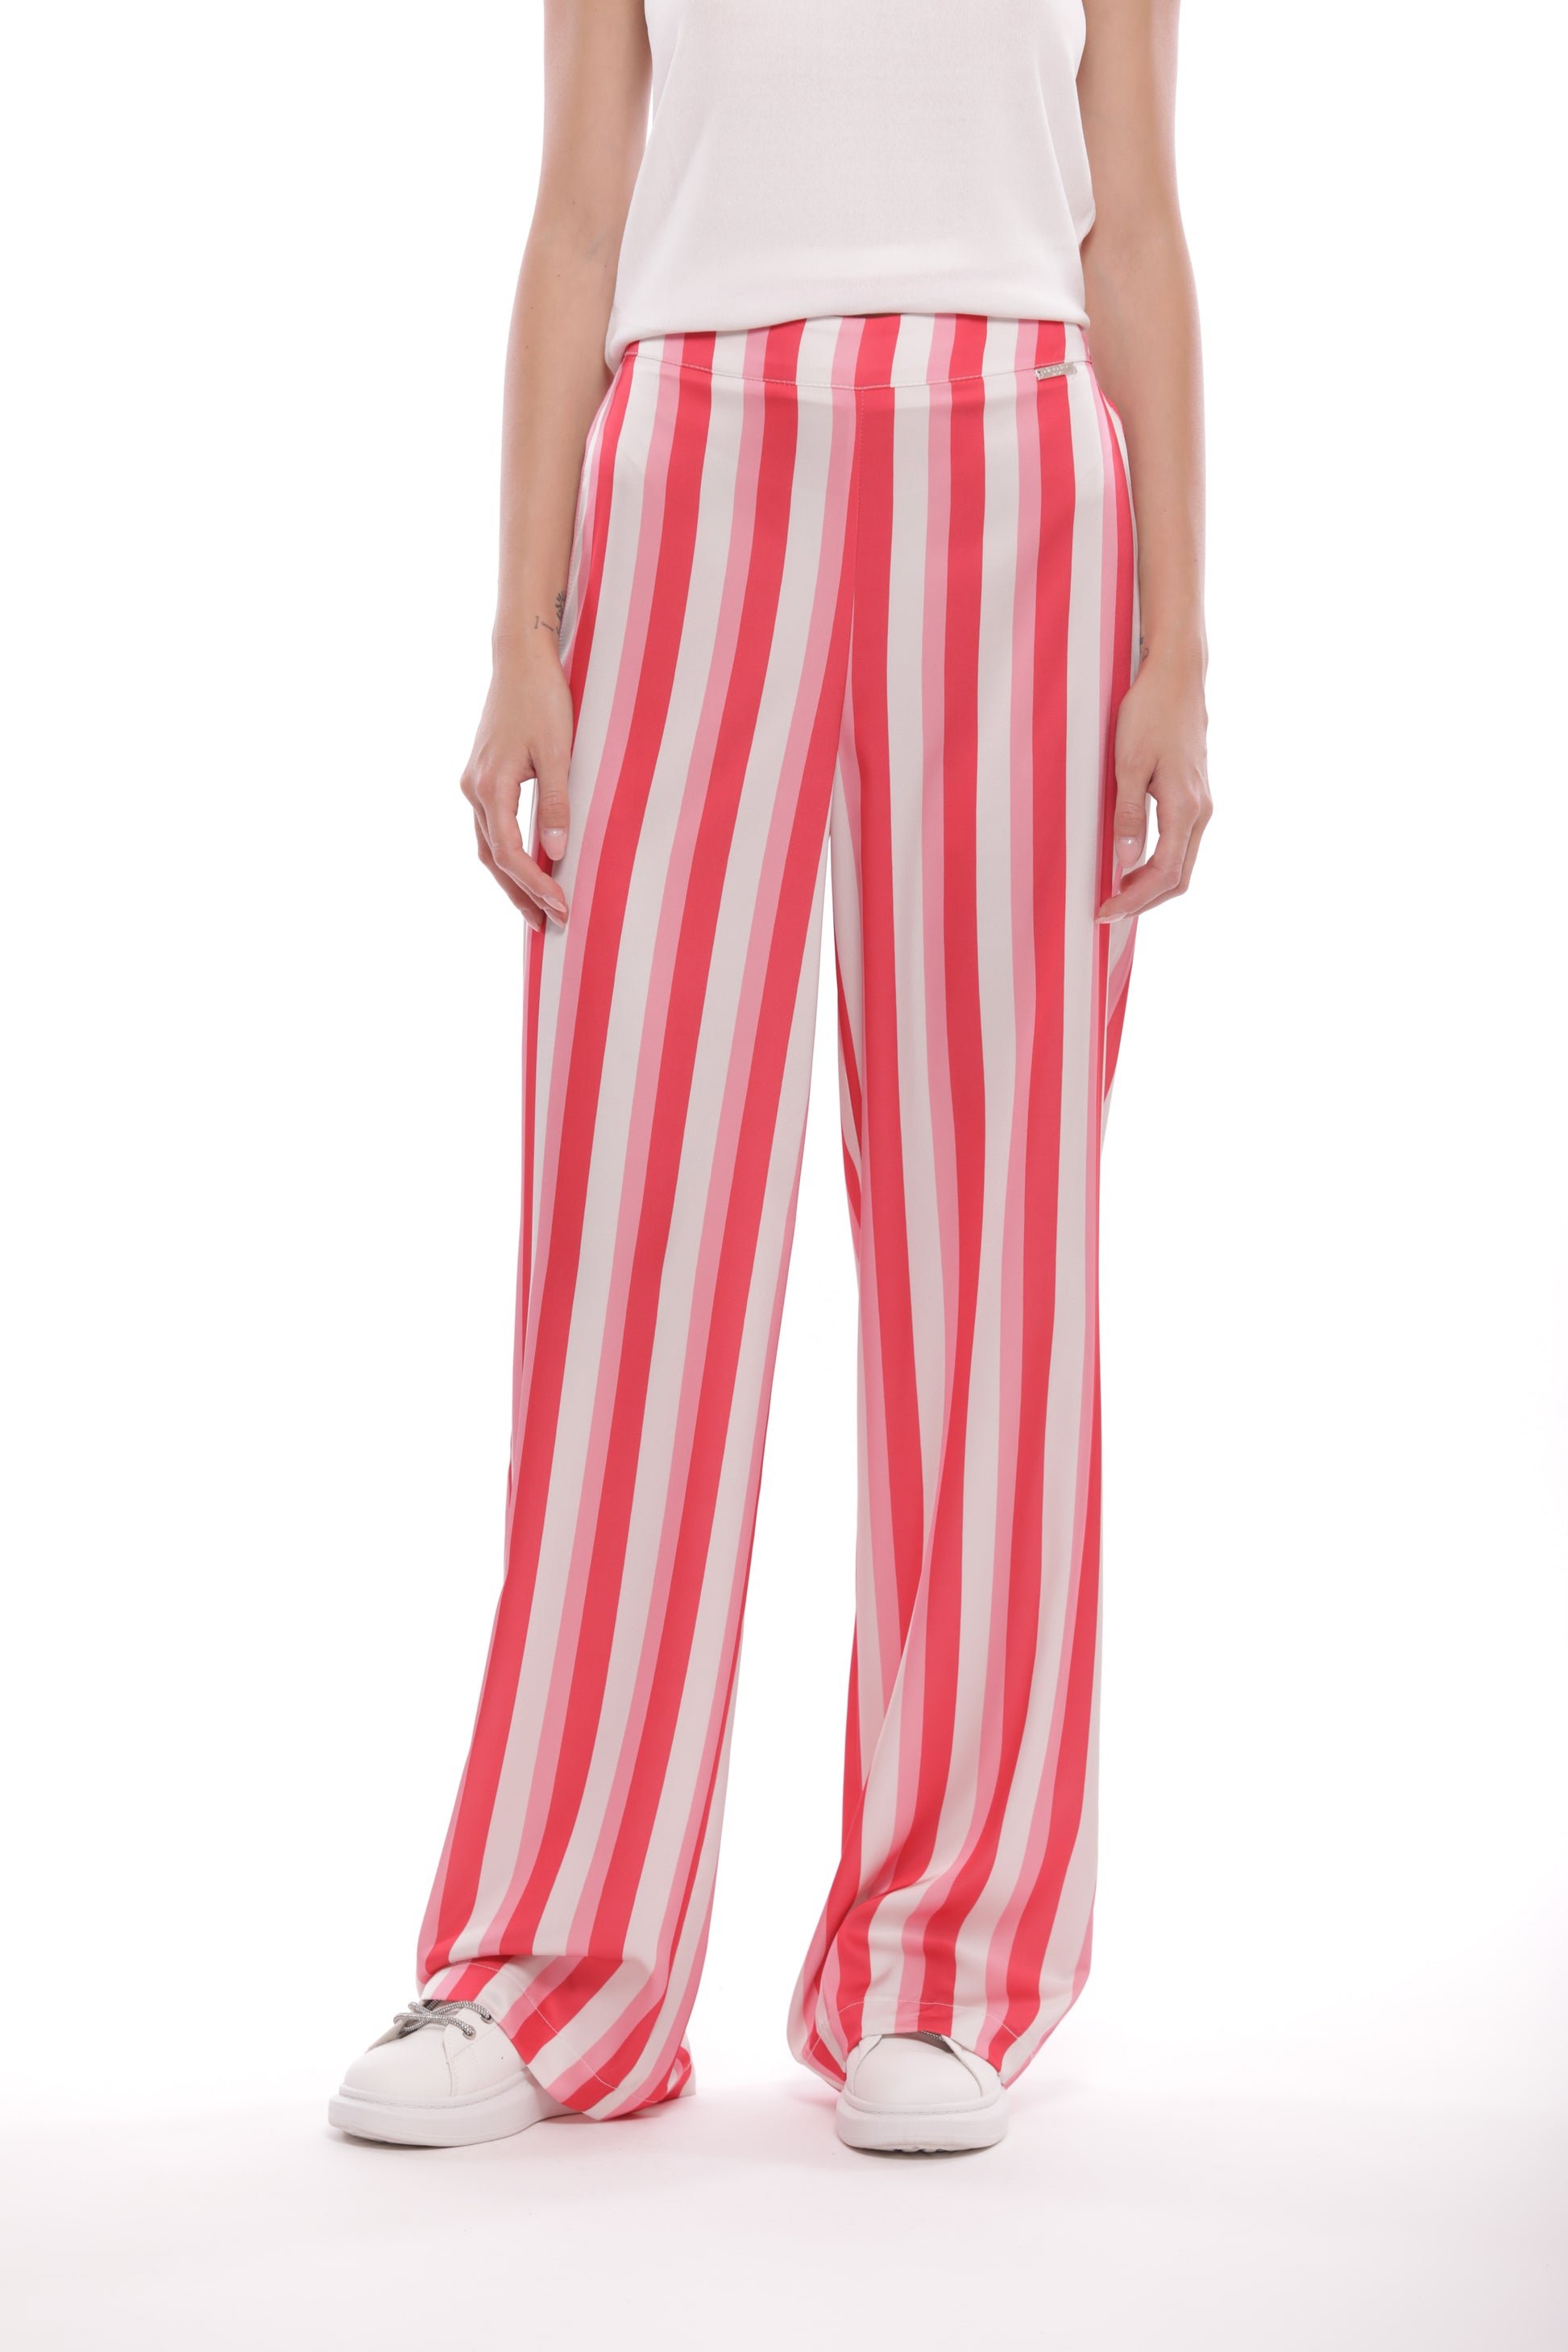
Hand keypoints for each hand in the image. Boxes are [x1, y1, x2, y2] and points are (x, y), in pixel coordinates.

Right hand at [460, 638, 573, 928]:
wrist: (519, 660)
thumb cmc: (542, 700)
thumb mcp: (558, 752)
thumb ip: (555, 803)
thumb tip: (554, 852)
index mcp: (490, 786)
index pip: (510, 854)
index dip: (535, 886)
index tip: (561, 908)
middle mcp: (474, 789)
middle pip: (494, 859)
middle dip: (520, 895)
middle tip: (546, 926)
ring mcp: (474, 783)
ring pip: (488, 846)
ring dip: (510, 880)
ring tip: (534, 909)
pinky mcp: (481, 776)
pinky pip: (490, 828)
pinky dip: (506, 854)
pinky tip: (523, 868)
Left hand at [1096, 651, 1210, 921]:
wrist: (1177, 674)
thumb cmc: (1150, 711)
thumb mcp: (1129, 762)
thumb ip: (1128, 814)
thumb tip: (1125, 861)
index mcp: (1186, 807)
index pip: (1164, 873)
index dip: (1134, 899)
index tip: (1104, 911)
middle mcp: (1200, 810)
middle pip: (1178, 877)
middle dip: (1144, 901)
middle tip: (1107, 911)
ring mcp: (1201, 803)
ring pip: (1181, 862)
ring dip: (1151, 885)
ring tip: (1117, 893)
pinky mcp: (1194, 794)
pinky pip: (1180, 844)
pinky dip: (1159, 864)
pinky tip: (1133, 863)